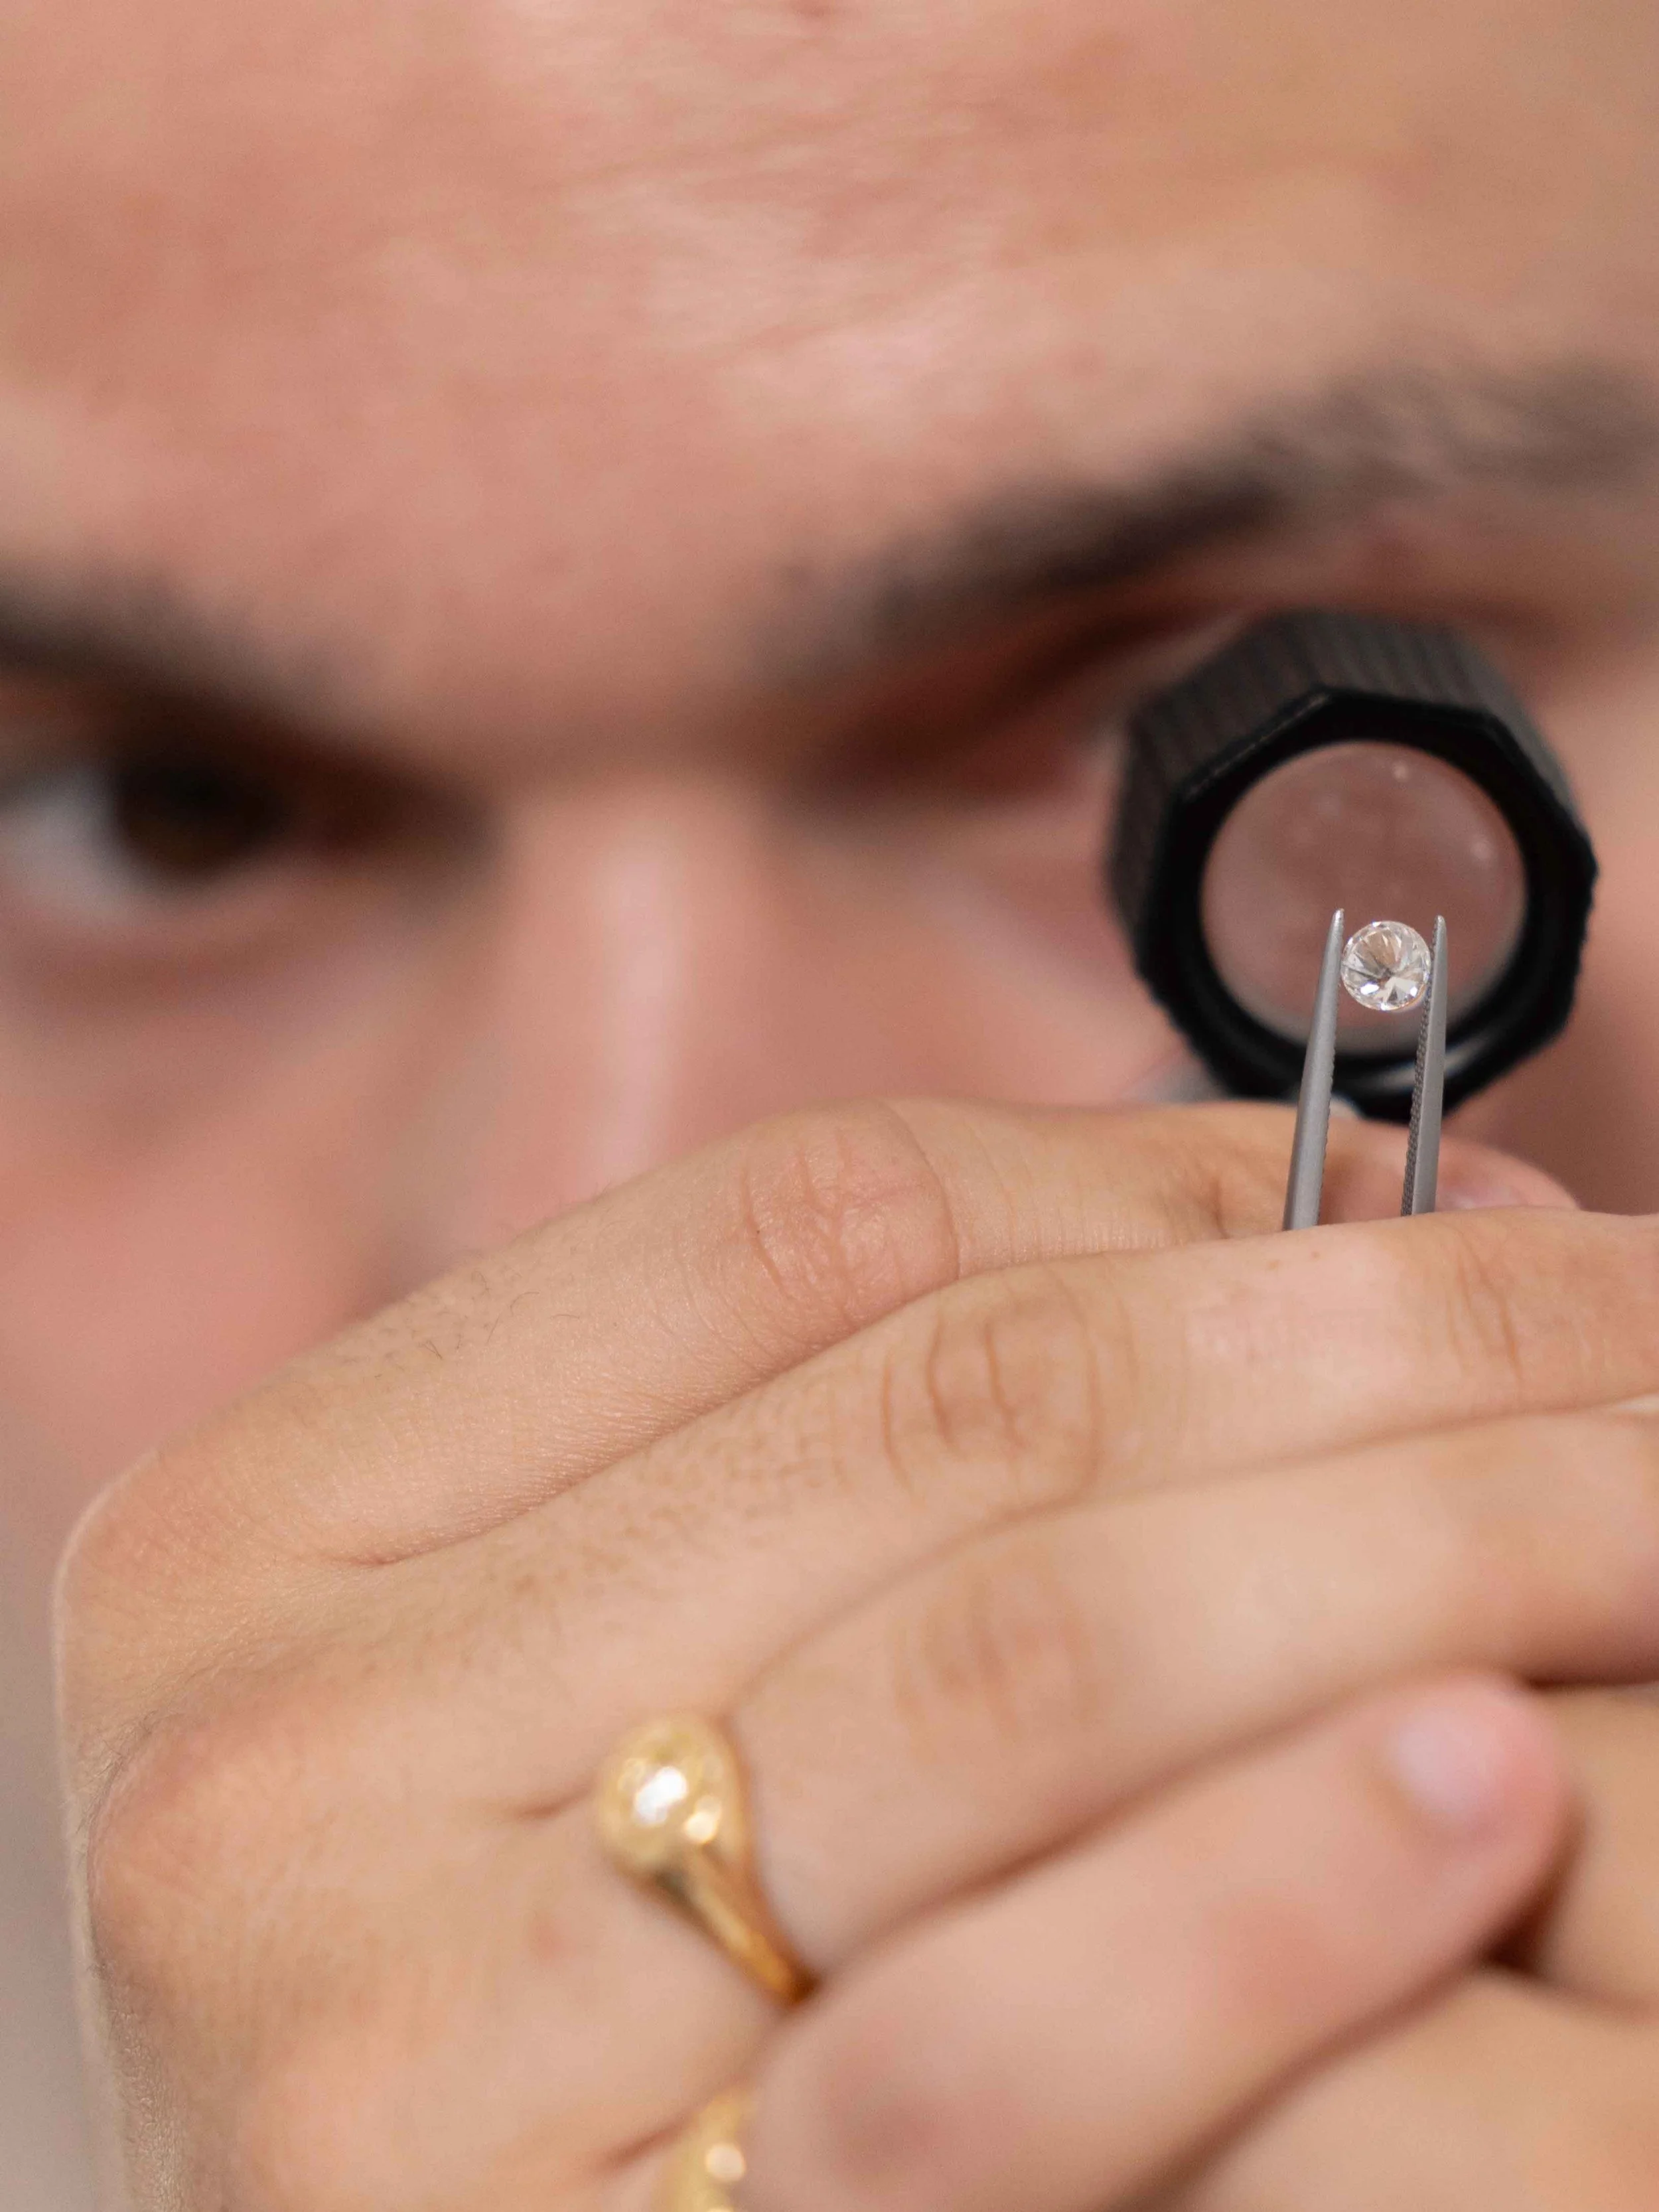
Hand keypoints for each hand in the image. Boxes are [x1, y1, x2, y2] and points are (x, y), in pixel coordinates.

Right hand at [57, 1098, 1658, 2209]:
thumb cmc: (493, 1989)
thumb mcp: (554, 1671)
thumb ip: (833, 1447)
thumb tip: (1304, 1223)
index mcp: (247, 1538)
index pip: (807, 1231)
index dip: (1169, 1173)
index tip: (1439, 1182)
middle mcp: (265, 1762)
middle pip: (954, 1419)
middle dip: (1379, 1330)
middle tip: (1635, 1300)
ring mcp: (387, 2052)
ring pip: (1010, 1667)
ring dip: (1414, 1554)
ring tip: (1644, 1495)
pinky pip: (985, 2054)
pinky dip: (1279, 1894)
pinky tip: (1486, 1784)